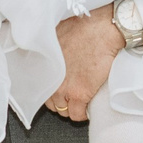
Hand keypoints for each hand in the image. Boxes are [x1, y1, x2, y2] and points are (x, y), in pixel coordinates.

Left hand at [45, 8, 122, 122]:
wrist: (102, 30)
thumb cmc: (83, 27)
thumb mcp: (56, 34)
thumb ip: (50, 48)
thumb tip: (49, 50)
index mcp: (43, 65)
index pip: (40, 88)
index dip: (52, 89)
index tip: (59, 87)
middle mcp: (50, 79)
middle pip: (50, 102)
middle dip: (61, 99)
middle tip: (71, 94)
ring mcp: (63, 89)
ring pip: (63, 111)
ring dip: (71, 107)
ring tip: (80, 101)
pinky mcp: (79, 95)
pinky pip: (77, 115)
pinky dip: (83, 114)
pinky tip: (87, 109)